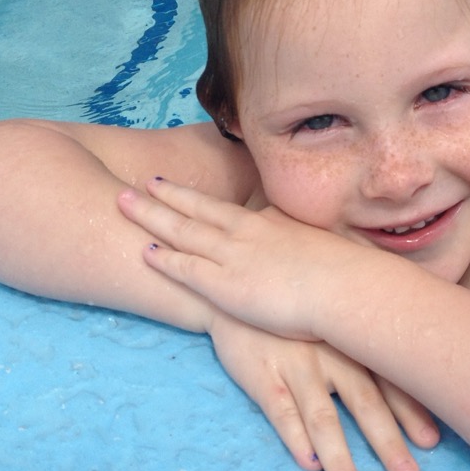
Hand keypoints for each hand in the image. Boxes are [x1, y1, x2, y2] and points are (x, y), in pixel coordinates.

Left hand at [118, 178, 361, 339]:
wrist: (346, 288)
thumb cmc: (346, 272)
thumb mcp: (323, 247)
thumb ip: (307, 247)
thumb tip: (315, 252)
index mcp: (269, 223)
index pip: (226, 208)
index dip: (198, 197)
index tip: (178, 188)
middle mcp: (246, 232)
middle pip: (196, 208)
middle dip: (165, 195)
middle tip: (140, 183)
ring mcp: (233, 256)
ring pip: (182, 230)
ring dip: (151, 215)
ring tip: (123, 202)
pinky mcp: (225, 285)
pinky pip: (186, 269)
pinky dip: (163, 258)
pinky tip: (144, 250)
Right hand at [208, 312, 438, 470]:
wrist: (234, 290)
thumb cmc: (294, 308)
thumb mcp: (333, 316)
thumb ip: (363, 340)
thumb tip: (411, 366)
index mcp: (351, 340)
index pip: (389, 380)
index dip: (412, 411)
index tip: (432, 441)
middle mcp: (330, 354)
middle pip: (365, 402)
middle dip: (388, 442)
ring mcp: (295, 365)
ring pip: (322, 415)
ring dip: (339, 455)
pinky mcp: (261, 374)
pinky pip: (279, 410)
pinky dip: (294, 437)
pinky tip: (309, 463)